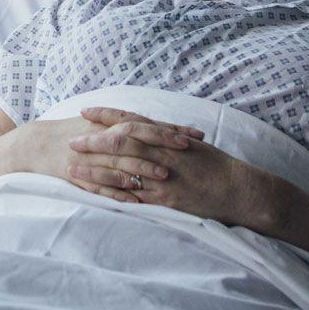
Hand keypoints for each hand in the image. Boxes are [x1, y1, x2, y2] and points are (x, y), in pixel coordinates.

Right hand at [21, 114, 195, 202]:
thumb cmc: (73, 134)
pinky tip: (135, 201)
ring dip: (142, 168)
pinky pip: (100, 186)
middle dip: (161, 141)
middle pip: (135, 137)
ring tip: (165, 176)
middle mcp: (101, 138)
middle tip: (186, 148)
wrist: (36, 145)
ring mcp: (90, 158)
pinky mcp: (79, 176)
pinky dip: (117, 193)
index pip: (145, 124)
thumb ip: (126, 126)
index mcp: (109, 124)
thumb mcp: (99, 124)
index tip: (194, 134)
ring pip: (119, 162)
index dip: (170, 129)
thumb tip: (159, 129)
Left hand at [69, 107, 278, 228]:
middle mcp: (162, 152)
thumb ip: (165, 135)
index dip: (106, 115)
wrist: (237, 187)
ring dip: (95, 169)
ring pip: (122, 170)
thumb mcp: (189, 142)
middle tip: (71, 140)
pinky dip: (113, 195)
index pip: (131, 120)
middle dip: (94, 141)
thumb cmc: (214, 164)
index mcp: (166, 136)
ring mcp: (163, 175)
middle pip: (121, 142)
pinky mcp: (165, 198)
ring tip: (73, 169)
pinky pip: (134, 196)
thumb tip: (144, 128)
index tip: (85, 111)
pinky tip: (95, 195)